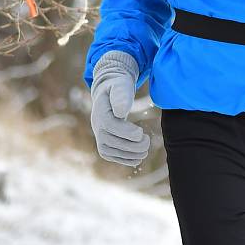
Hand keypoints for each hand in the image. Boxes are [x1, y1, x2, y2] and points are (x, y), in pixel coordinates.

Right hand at [90, 50, 149, 166]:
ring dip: (131, 153)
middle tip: (148, 140)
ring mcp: (99, 138)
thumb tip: (121, 111)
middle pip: (113, 142)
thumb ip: (121, 95)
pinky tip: (139, 157)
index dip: (126, 132)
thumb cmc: (118, 87)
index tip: (140, 132)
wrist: (110, 94)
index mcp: (100, 111)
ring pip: (114, 152)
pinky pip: (114, 157)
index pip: (110, 126)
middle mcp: (97, 127)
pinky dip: (127, 159)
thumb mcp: (121, 85)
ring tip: (146, 148)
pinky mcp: (104, 146)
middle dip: (133, 144)